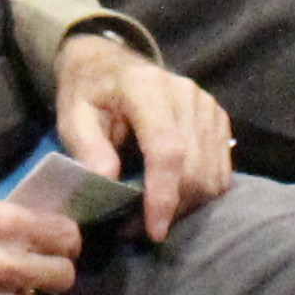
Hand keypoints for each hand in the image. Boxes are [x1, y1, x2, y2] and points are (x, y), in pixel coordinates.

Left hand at [49, 33, 233, 241]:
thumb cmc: (89, 94)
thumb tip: (109, 182)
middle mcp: (185, 94)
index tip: (154, 230)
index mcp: (146, 88)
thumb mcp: (72, 116)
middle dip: (171, 208)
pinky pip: (222, 171)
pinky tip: (172, 196)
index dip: (163, 194)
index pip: (167, 148)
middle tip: (134, 227)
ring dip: (187, 205)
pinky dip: (200, 194)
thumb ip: (87, 147)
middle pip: (195, 168)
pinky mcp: (218, 119)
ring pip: (213, 175)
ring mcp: (207, 106)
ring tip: (150, 213)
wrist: (110, 64)